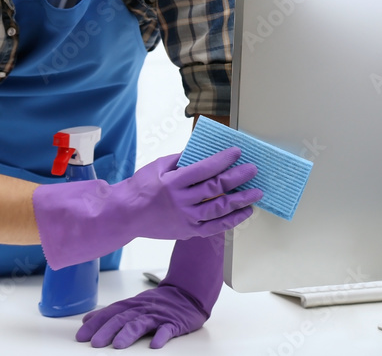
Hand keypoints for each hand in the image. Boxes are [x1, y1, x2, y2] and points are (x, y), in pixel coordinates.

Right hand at [33, 148, 260, 269]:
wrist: (125, 215)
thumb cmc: (140, 187)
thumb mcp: (158, 166)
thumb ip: (180, 159)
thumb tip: (201, 150)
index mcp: (174, 183)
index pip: (204, 170)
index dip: (222, 160)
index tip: (237, 152)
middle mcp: (182, 202)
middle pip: (216, 189)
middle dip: (237, 178)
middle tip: (253, 170)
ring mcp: (186, 219)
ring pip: (219, 209)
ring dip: (240, 201)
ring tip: (256, 193)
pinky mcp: (188, 231)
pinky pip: (214, 227)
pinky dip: (231, 220)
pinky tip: (244, 212)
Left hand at [77, 232, 228, 348]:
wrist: (188, 293)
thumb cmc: (158, 302)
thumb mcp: (133, 304)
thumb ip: (112, 313)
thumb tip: (87, 320)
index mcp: (132, 304)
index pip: (110, 313)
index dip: (96, 324)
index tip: (81, 336)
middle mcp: (143, 308)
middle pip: (123, 319)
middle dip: (107, 331)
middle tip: (95, 343)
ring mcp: (158, 315)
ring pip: (141, 323)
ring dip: (129, 334)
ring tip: (118, 346)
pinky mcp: (174, 322)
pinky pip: (167, 329)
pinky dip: (161, 337)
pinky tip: (155, 345)